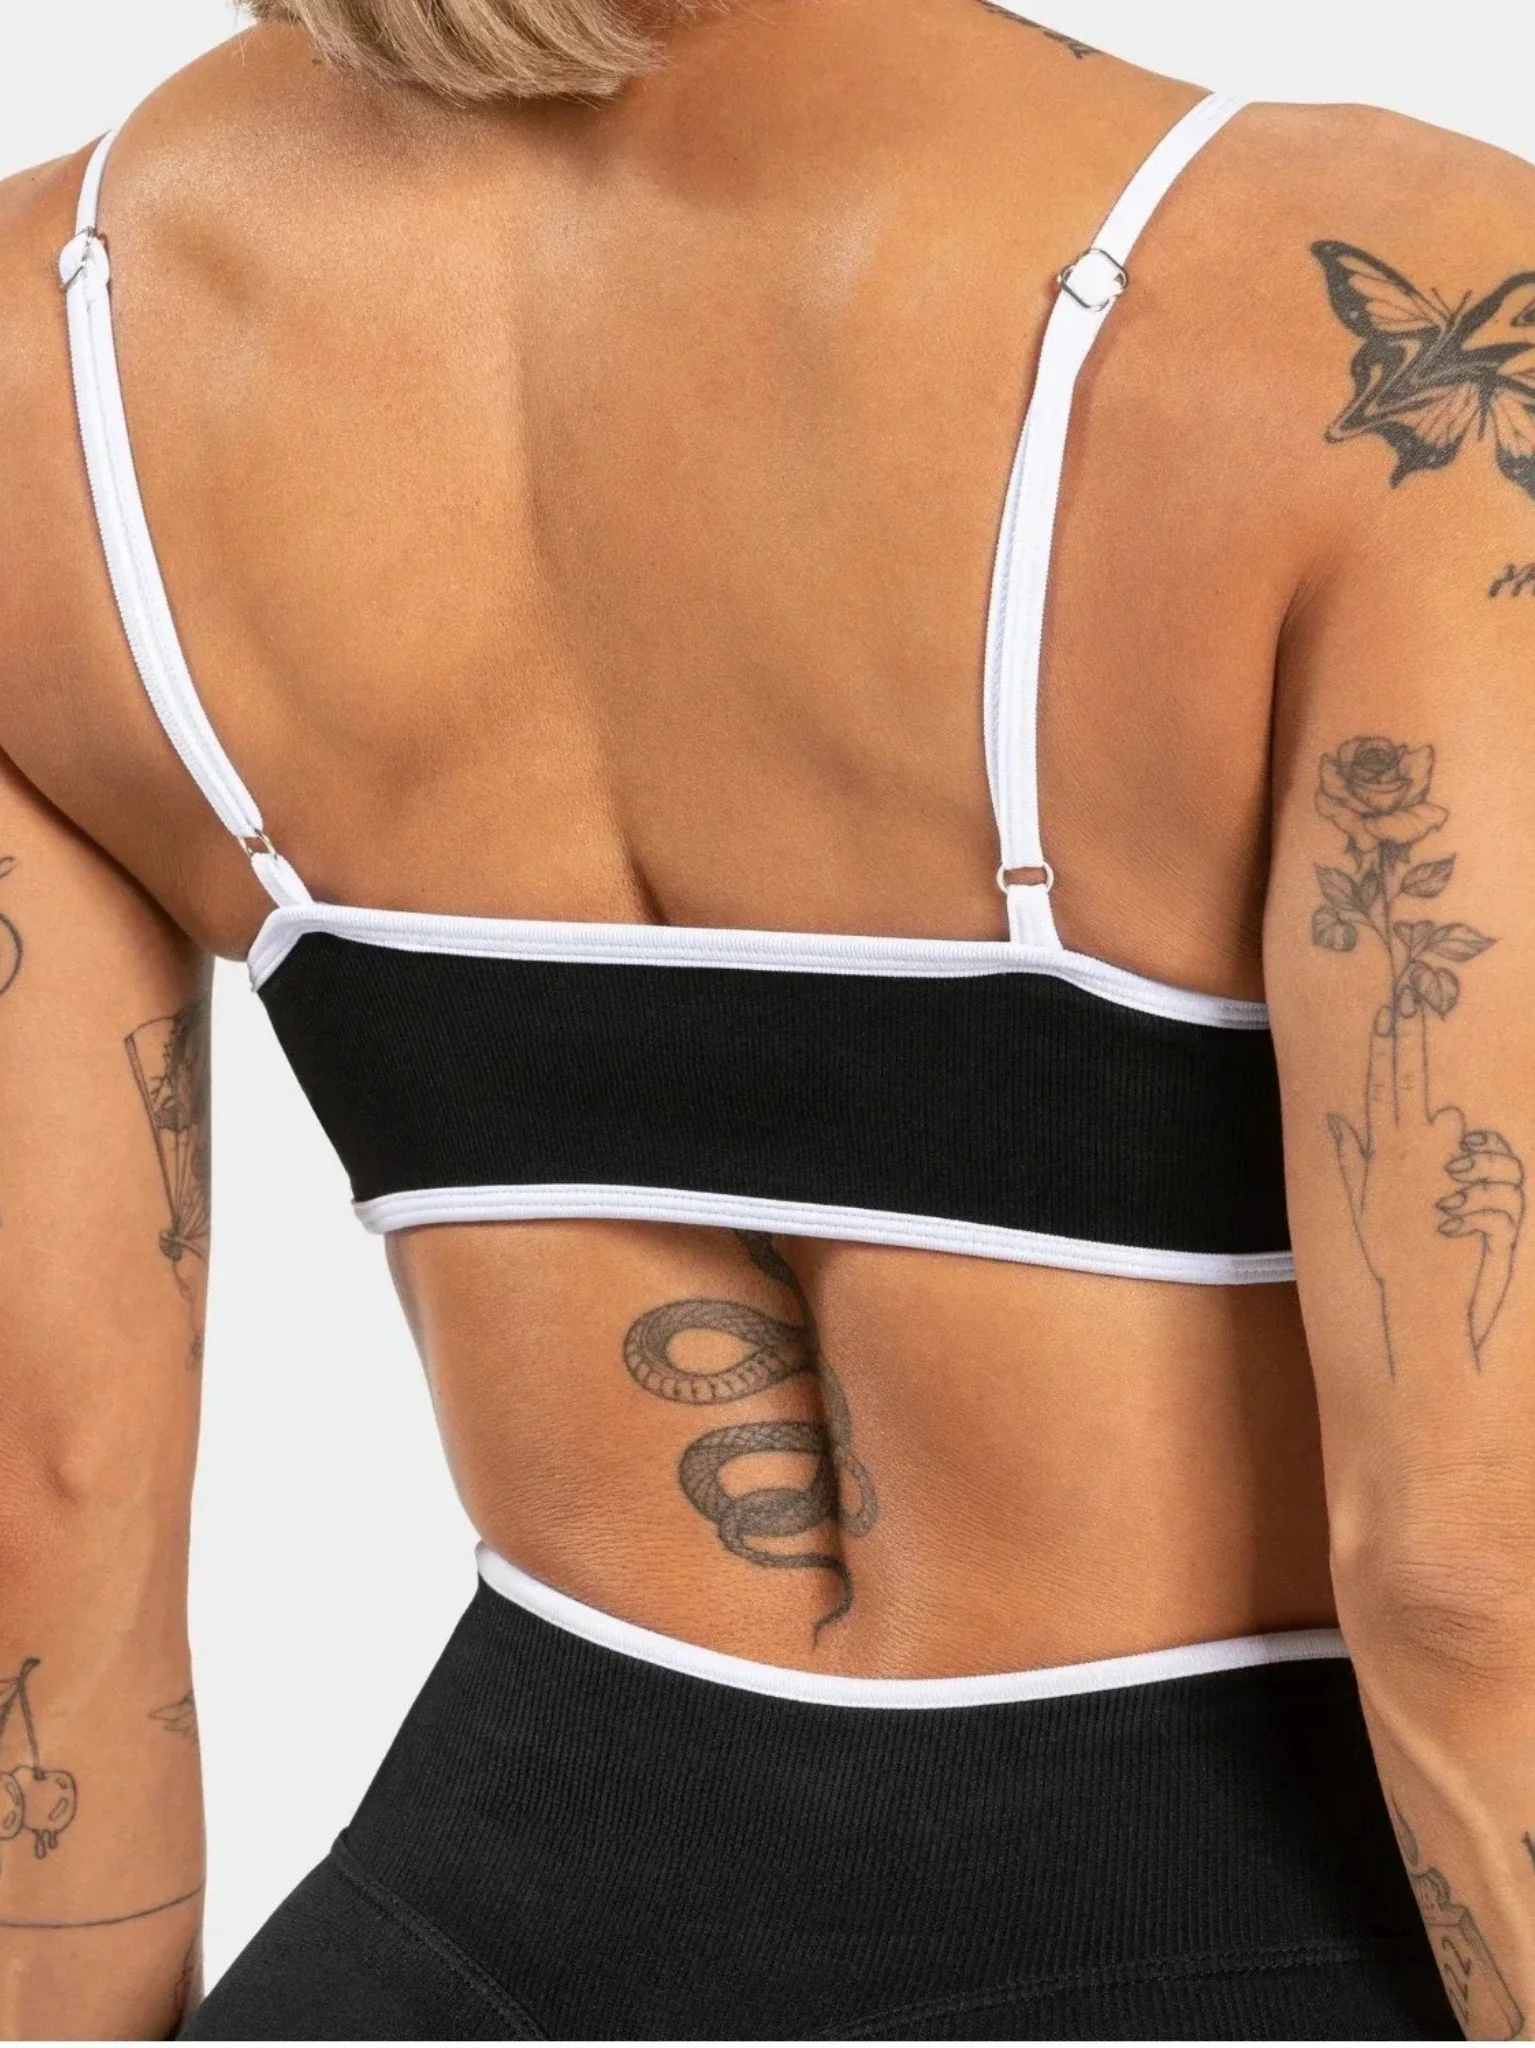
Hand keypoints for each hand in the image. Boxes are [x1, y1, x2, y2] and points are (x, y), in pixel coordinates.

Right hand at [1329, 1002, 1524, 1363]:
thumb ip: (1346, 1156)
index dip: (1383, 1044)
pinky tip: (1462, 1171)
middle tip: (1411, 996)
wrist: (1423, 1300)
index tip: (1389, 1008)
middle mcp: (1401, 1150)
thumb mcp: (1358, 1203)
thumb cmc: (1389, 1257)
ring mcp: (1433, 1163)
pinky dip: (1470, 1155)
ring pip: (1448, 1119)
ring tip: (1448, 1152)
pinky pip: (1471, 1150)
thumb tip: (1335, 1120)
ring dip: (1449, 1128)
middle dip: (1408, 1038)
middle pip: (1405, 1080)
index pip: (1375, 1084)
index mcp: (1375, 1151)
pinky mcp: (1461, 1180)